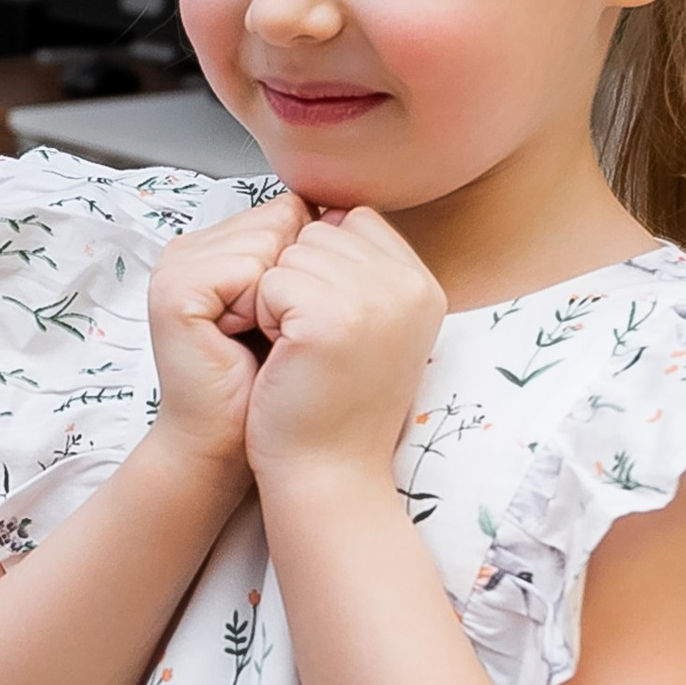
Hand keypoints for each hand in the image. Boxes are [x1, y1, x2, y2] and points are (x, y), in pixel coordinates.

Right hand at [144, 192, 311, 475]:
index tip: (299, 316)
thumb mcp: (301, 309)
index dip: (311, 263)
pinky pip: (248, 268)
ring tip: (262, 338)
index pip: (289, 212)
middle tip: (278, 332)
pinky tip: (245, 339)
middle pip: (282, 219)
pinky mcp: (176, 290)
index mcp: (220, 247)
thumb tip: (352, 214)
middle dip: (298, 277)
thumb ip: (311, 259)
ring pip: (268, 239)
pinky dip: (261, 306)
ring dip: (282, 294)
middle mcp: (194, 248)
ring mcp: (178, 265)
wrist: (233, 445)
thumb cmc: (274, 386)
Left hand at [245, 209, 446, 486]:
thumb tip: (322, 211)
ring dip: (278, 299)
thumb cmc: (335, 404)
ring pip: (292, 252)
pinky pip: (271, 280)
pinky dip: (263, 317)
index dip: (321, 265)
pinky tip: (286, 357)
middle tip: (311, 344)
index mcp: (422, 286)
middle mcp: (409, 286)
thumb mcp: (370, 328)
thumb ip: (359, 270)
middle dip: (297, 281)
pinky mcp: (331, 317)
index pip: (354, 222)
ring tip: (300, 351)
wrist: (329, 473)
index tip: (327, 324)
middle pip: (320, 231)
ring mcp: (374, 298)